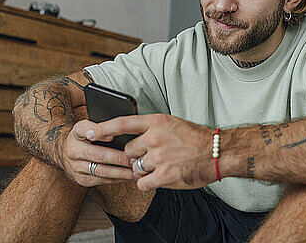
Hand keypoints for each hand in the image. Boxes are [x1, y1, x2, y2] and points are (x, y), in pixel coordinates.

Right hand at [59, 120, 134, 186]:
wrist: (62, 150)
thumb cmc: (78, 136)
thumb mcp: (81, 126)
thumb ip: (95, 127)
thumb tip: (110, 136)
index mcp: (75, 148)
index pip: (98, 153)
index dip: (115, 156)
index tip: (131, 154)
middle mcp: (75, 163)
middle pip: (102, 166)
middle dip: (122, 166)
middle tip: (138, 164)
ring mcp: (78, 174)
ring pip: (103, 176)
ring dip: (122, 175)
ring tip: (137, 172)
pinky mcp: (83, 181)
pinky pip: (103, 182)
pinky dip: (117, 179)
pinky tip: (128, 176)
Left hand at [87, 114, 215, 190]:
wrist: (217, 152)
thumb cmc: (195, 138)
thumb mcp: (172, 124)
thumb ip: (151, 129)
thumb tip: (132, 139)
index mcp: (157, 121)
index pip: (122, 123)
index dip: (103, 128)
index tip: (89, 133)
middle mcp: (155, 137)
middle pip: (128, 151)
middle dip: (137, 156)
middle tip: (154, 156)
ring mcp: (159, 157)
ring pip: (136, 168)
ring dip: (145, 170)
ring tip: (163, 165)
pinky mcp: (164, 175)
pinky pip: (142, 183)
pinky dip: (149, 183)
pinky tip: (162, 177)